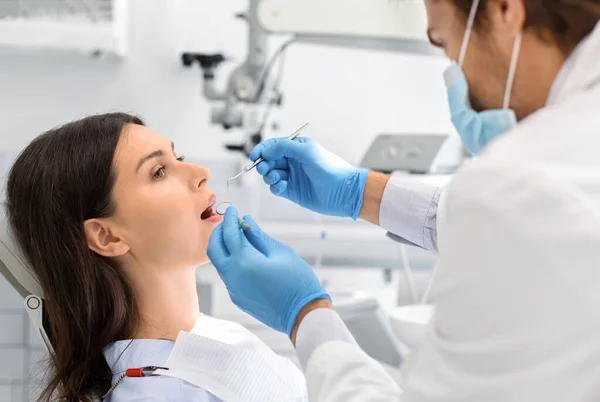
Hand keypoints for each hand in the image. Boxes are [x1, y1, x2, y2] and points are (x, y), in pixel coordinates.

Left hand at [207, 206, 330, 335]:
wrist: (302, 315)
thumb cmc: (297, 280)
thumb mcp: (281, 252)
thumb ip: (258, 236)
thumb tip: (246, 221)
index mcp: (244, 262)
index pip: (230, 234)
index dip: (231, 219)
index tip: (233, 210)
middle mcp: (232, 276)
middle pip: (214, 249)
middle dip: (219, 233)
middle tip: (229, 223)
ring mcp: (233, 289)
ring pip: (219, 263)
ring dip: (224, 248)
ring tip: (238, 238)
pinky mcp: (237, 298)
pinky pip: (228, 275)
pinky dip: (231, 262)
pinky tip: (245, 257)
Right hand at [249, 137, 367, 219]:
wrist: (342, 191)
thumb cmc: (330, 168)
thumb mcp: (306, 151)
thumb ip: (283, 147)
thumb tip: (265, 151)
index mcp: (297, 148)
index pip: (273, 146)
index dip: (262, 150)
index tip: (254, 156)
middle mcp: (293, 161)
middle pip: (269, 161)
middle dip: (263, 164)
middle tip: (263, 169)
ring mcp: (292, 176)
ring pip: (271, 175)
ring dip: (269, 176)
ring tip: (275, 178)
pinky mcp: (292, 191)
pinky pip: (276, 188)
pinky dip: (275, 187)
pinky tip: (281, 186)